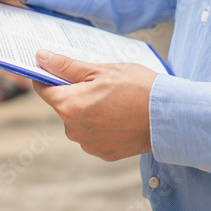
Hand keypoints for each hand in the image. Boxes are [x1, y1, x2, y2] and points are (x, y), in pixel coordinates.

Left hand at [33, 51, 156, 160]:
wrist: (171, 117)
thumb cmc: (137, 88)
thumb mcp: (99, 70)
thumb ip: (66, 66)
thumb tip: (40, 57)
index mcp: (68, 105)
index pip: (43, 89)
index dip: (48, 76)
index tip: (56, 69)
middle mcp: (73, 129)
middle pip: (63, 105)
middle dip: (75, 93)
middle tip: (99, 83)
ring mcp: (89, 144)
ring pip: (78, 121)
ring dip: (88, 110)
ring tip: (113, 100)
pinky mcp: (104, 153)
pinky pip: (93, 135)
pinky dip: (101, 125)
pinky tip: (119, 115)